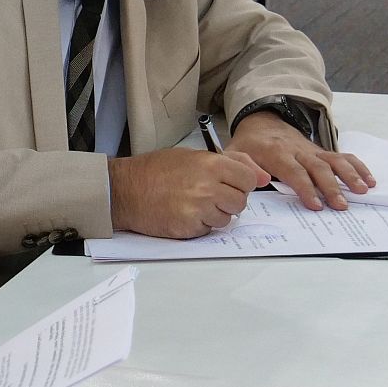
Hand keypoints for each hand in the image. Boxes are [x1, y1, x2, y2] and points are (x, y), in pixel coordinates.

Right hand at [107, 146, 268, 238]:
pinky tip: (184, 213)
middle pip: (240, 202)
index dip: (241, 183)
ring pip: (226, 219)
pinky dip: (200, 225)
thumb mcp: (193, 155)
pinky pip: (208, 230)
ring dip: (215, 214)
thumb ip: (232, 163)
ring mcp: (198, 209)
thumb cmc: (155, 170)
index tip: (230, 183)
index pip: (249, 180)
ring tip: (193, 204)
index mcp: (211, 165)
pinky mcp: (188, 228)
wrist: (124, 190)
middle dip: (229, 200)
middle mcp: (207, 187)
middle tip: (209, 195)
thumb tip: (263, 177)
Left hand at [226, 112, 373, 210]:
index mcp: (276, 153)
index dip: (305, 188)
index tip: (316, 205)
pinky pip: (342, 157)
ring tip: (363, 191)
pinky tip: (369, 180)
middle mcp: (298, 150)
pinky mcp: (321, 151)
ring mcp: (312, 150)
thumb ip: (243, 166)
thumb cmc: (248, 144)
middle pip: (318, 168)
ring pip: (334, 161)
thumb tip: (260, 181)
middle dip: (331, 187)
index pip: (294, 171)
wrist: (261, 122)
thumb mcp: (235, 153)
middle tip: (342, 206)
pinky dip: (357, 166)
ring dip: (350, 175)